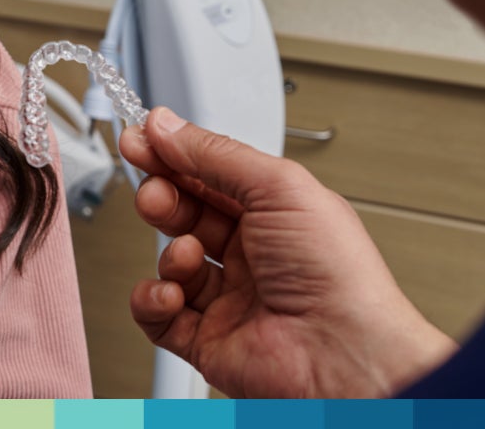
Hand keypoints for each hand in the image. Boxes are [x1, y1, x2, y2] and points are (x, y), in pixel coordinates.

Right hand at [119, 107, 455, 398]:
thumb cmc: (338, 276)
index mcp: (276, 212)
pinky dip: (153, 300)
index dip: (173, 154)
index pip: (211, 173)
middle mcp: (254, 253)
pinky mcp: (208, 340)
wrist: (344, 356)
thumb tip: (167, 127)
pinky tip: (171, 293)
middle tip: (153, 192)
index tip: (141, 139)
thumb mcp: (278, 186)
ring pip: (172, 263)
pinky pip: (159, 315)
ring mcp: (230, 298)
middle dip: (163, 197)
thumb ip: (215, 153)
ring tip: (188, 254)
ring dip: (170, 253)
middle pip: (187, 213)